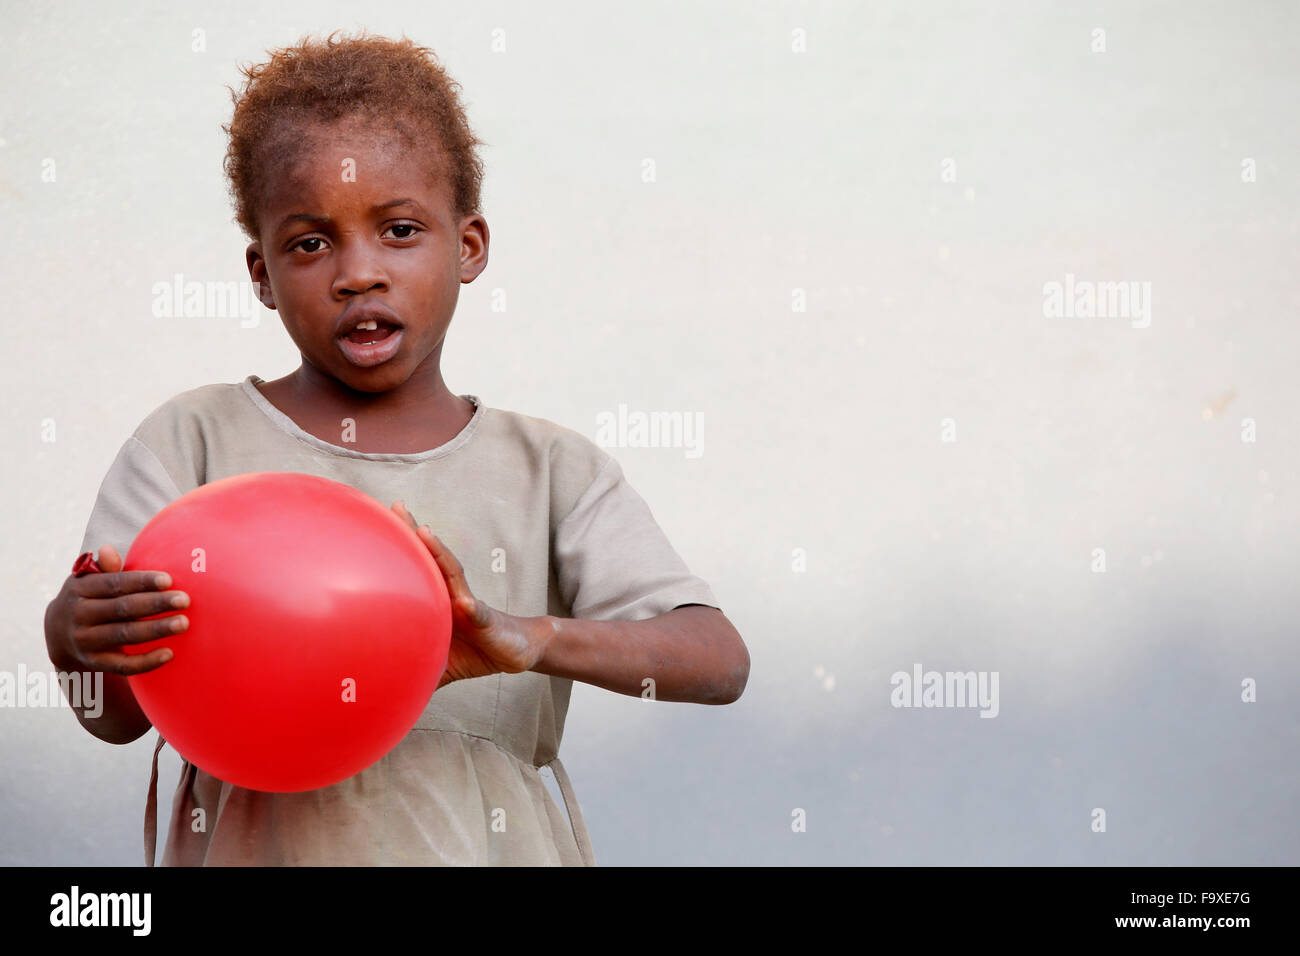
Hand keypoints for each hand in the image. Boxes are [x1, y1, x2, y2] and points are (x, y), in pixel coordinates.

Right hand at [43, 544, 190, 674]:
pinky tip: (169, 653)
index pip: (114, 584)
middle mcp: (79, 615)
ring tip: (184, 623)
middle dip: (155, 604)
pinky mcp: (93, 662)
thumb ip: (104, 567)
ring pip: (124, 635)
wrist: (59, 634)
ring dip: (156, 629)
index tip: (168, 580)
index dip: (141, 582)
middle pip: (123, 609)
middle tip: (185, 600)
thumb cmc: (89, 598)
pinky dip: (146, 662)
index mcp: (80, 589)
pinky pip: (122, 665)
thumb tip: (108, 550)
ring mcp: (85, 641)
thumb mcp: (89, 580)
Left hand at [390, 501, 550, 689]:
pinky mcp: (488, 622)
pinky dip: (475, 609)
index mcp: (436, 601)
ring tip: (425, 533)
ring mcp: (470, 604)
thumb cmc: (474, 652)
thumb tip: (380, 686)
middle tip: (396, 507)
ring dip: (440, 553)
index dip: (398, 548)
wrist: (515, 653)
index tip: (375, 525)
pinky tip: (467, 604)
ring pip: (454, 575)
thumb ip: (412, 668)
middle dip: (414, 533)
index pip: (416, 569)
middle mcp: (452, 595)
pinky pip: (480, 614)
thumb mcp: (437, 663)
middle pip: (431, 559)